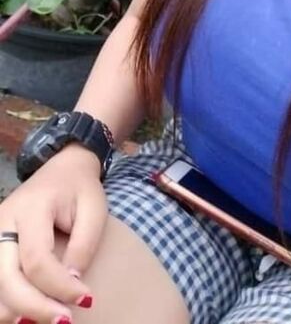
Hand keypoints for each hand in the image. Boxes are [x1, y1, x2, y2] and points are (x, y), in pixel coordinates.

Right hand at [0, 145, 107, 322]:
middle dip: (35, 307)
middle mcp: (3, 222)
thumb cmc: (80, 189)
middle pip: (7, 278)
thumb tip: (72, 284)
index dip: (59, 286)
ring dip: (18, 310)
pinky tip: (29, 313)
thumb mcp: (94, 209)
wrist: (61, 169)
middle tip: (65, 321)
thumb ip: (84, 245)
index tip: (86, 299)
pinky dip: (8, 304)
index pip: (37, 259)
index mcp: (31, 208)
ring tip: (48, 317)